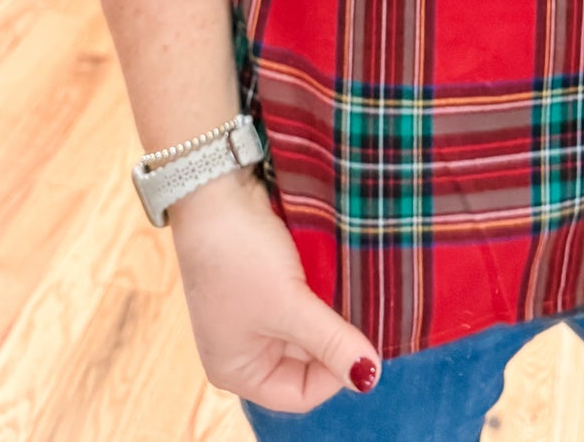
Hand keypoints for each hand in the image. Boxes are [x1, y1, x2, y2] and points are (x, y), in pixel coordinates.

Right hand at [168, 170, 381, 412]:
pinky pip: (302, 298)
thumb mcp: (288, 304)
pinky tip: (337, 274)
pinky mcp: (264, 280)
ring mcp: (253, 312)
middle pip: (307, 361)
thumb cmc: (239, 255)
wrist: (213, 188)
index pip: (301, 394)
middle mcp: (244, 347)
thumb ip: (331, 342)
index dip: (336, 373)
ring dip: (331, 311)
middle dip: (333, 337)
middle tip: (363, 312)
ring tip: (353, 292)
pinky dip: (321, 289)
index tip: (360, 339)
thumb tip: (370, 376)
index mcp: (237, 368)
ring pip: (308, 326)